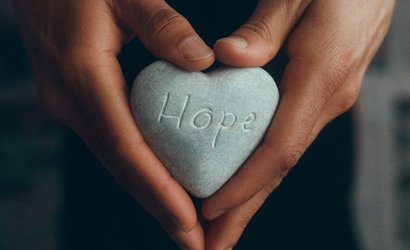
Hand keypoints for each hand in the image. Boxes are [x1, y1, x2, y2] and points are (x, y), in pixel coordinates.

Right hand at [13, 0, 214, 248]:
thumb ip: (162, 25)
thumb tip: (202, 62)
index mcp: (85, 75)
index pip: (127, 147)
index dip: (158, 188)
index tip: (189, 221)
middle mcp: (73, 101)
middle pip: (122, 167)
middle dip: (158, 209)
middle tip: (196, 245)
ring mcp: (72, 105)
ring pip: (117, 163)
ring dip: (150, 197)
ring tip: (184, 228)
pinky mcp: (80, 103)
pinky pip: (114, 146)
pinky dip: (139, 173)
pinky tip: (161, 188)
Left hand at [202, 0, 394, 248]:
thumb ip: (265, 28)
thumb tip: (227, 57)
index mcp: (322, 74)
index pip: (278, 148)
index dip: (244, 184)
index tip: (209, 210)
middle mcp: (328, 99)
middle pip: (280, 167)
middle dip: (245, 210)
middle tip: (211, 246)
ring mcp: (327, 100)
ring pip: (283, 159)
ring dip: (252, 195)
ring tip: (221, 226)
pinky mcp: (321, 95)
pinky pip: (287, 140)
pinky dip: (262, 168)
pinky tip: (244, 181)